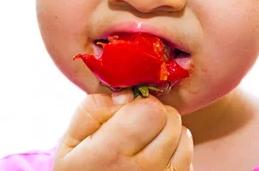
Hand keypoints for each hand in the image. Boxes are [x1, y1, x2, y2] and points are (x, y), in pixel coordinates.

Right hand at [53, 91, 193, 170]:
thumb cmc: (80, 168)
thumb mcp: (71, 140)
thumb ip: (94, 108)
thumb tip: (127, 95)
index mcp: (110, 154)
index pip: (151, 110)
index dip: (140, 103)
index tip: (127, 111)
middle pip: (171, 119)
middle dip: (155, 114)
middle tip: (135, 126)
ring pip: (183, 134)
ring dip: (167, 131)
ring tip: (144, 141)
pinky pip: (187, 154)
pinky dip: (175, 149)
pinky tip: (153, 155)